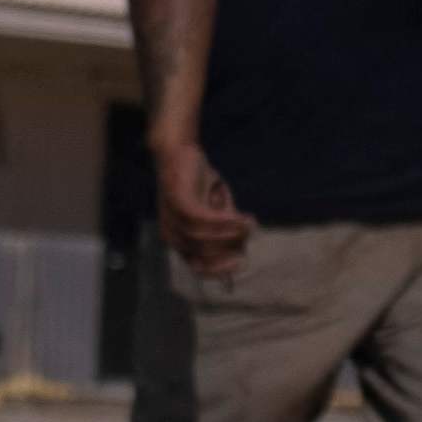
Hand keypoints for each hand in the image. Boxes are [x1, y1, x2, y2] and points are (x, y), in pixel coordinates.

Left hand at [152, 135, 251, 279]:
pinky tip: (241, 217)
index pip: (197, 267)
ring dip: (231, 234)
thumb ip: (226, 228)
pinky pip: (203, 219)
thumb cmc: (198, 182)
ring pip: (203, 239)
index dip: (220, 270)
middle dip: (231, 248)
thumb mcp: (217, 208)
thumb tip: (241, 249)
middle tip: (249, 233)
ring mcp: (172, 219)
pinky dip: (225, 221)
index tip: (241, 262)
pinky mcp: (177, 202)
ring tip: (249, 223)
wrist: (180, 151)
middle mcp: (172, 234)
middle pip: (204, 255)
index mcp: (179, 240)